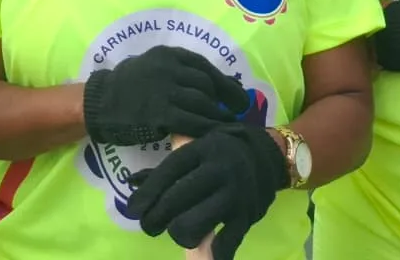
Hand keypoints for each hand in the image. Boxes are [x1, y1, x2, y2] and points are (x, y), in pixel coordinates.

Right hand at [83, 45, 249, 146]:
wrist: (98, 102)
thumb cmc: (125, 86)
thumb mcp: (152, 67)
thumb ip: (178, 72)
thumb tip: (214, 85)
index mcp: (168, 54)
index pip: (203, 66)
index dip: (224, 82)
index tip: (238, 96)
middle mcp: (169, 68)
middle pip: (207, 85)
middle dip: (224, 101)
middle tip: (236, 115)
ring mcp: (165, 90)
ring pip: (203, 103)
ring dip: (218, 117)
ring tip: (229, 128)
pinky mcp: (160, 112)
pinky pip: (192, 121)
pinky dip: (207, 129)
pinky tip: (214, 137)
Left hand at [127, 123, 287, 259]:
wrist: (268, 155)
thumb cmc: (221, 152)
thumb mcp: (195, 150)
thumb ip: (165, 169)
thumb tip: (131, 182)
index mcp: (201, 150)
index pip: (168, 172)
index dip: (147, 193)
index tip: (133, 210)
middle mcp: (217, 170)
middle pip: (176, 200)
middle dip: (156, 219)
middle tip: (150, 226)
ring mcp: (234, 194)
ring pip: (195, 225)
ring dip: (181, 234)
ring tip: (179, 232)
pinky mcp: (247, 215)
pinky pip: (226, 242)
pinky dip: (215, 254)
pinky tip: (210, 256)